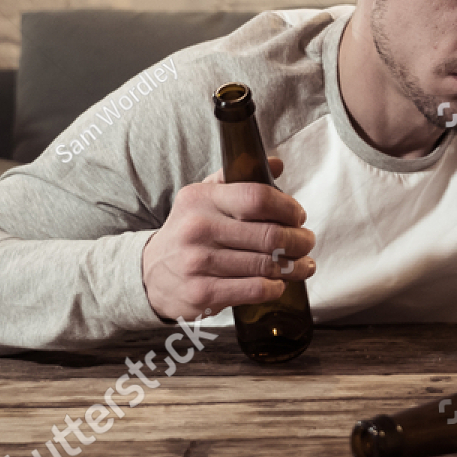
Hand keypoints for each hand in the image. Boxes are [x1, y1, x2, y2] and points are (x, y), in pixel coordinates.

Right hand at [141, 157, 315, 322]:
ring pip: (266, 264)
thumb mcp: (203, 199)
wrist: (150, 275)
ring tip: (303, 265)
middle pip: (269, 234)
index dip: (288, 208)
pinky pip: (255, 289)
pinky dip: (275, 287)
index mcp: (201, 199)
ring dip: (294, 266)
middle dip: (299, 240)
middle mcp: (198, 229)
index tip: (298, 216)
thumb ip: (237, 179)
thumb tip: (276, 164)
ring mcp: (199, 263)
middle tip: (306, 242)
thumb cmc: (187, 233)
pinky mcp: (203, 293)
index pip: (257, 197)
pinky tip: (278, 283)